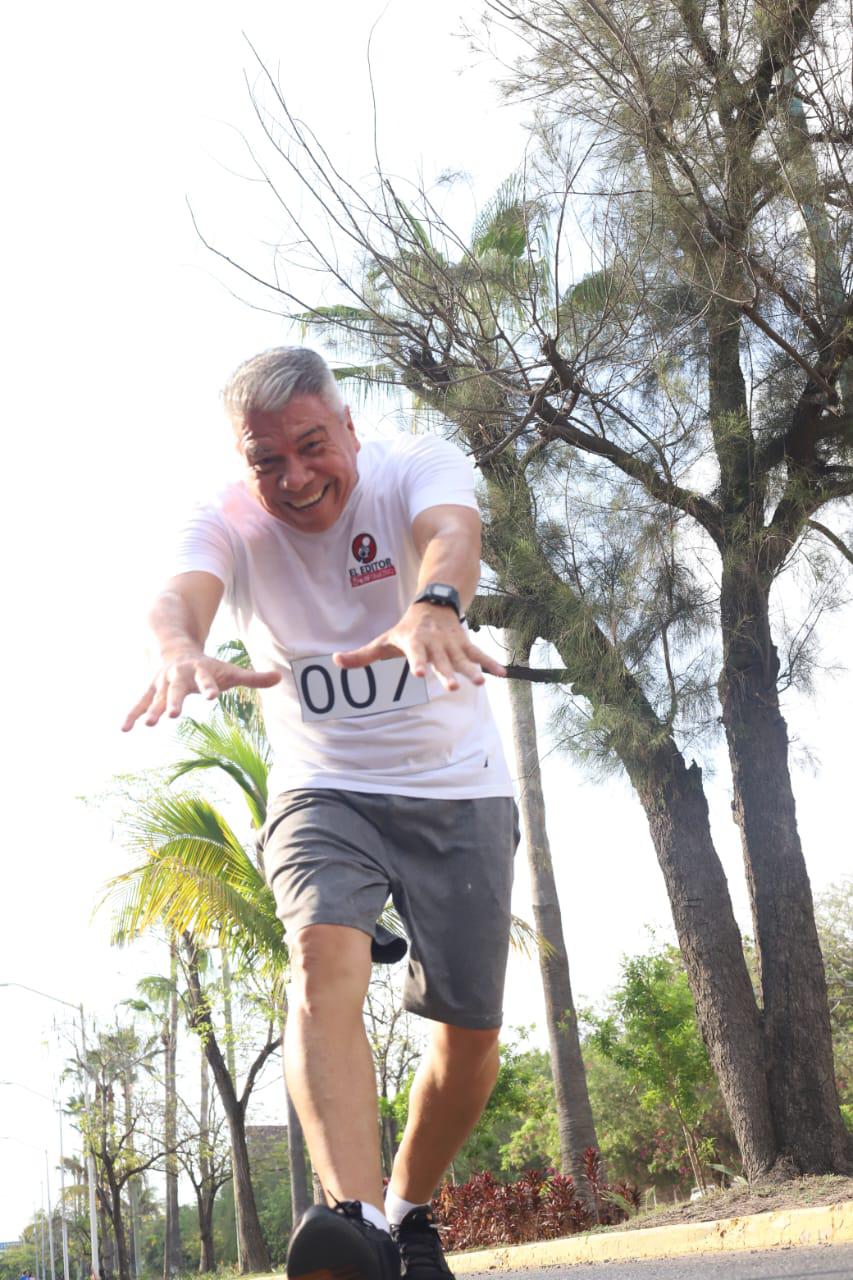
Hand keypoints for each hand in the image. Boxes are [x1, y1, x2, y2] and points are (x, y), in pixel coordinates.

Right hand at [122, 653, 280, 730]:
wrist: (176, 646)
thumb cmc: (208, 665)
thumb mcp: (229, 670)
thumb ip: (252, 678)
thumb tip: (280, 678)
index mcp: (199, 670)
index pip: (207, 679)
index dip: (209, 687)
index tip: (212, 697)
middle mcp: (179, 675)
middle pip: (176, 688)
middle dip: (174, 700)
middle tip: (172, 715)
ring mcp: (162, 682)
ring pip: (155, 696)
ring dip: (151, 710)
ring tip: (148, 725)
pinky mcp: (151, 689)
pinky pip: (140, 702)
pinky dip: (133, 714)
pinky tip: (125, 729)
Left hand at [333, 603, 505, 692]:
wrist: (434, 603)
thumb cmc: (405, 629)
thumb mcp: (384, 639)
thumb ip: (361, 655)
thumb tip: (335, 661)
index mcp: (415, 642)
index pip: (415, 654)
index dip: (417, 663)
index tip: (419, 674)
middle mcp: (435, 643)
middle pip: (442, 660)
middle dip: (447, 673)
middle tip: (453, 688)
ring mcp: (452, 644)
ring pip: (463, 659)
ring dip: (473, 670)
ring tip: (480, 683)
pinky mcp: (465, 644)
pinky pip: (480, 654)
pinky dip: (491, 663)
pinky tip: (502, 674)